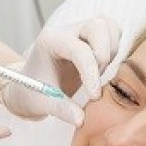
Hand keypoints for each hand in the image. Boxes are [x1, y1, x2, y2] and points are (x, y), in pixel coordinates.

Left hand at [0, 16, 120, 125]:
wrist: (31, 86)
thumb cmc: (33, 92)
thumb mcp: (43, 103)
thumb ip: (61, 110)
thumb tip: (81, 119)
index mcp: (50, 41)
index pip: (79, 50)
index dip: (91, 74)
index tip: (95, 97)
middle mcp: (66, 30)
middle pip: (98, 27)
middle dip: (103, 56)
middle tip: (94, 81)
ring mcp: (80, 30)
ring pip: (109, 26)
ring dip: (110, 51)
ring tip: (97, 73)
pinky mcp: (91, 35)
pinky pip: (113, 32)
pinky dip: (114, 48)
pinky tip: (102, 67)